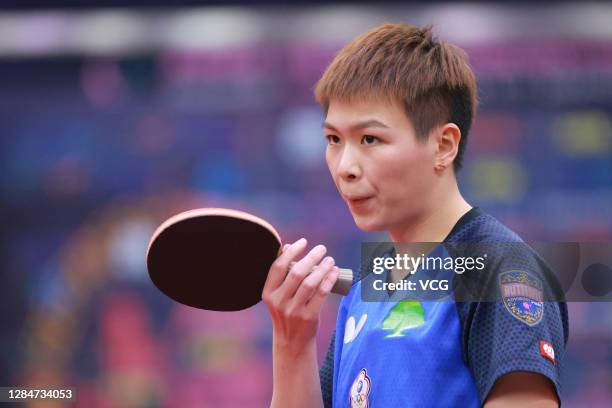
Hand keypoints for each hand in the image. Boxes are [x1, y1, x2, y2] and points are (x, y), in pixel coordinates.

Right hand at [262, 238, 339, 354]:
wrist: (292, 341)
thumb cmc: (287, 311)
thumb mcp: (278, 295)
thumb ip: (282, 273)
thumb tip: (288, 246)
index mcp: (268, 293)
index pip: (278, 266)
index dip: (291, 252)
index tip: (303, 242)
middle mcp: (278, 301)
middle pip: (296, 273)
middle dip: (311, 257)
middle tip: (322, 249)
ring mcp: (293, 310)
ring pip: (310, 283)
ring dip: (322, 268)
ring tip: (330, 260)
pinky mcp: (308, 317)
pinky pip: (321, 294)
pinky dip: (329, 280)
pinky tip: (334, 272)